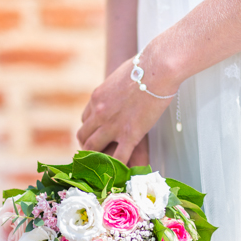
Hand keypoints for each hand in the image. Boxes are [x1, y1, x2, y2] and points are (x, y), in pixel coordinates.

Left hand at [77, 50, 177, 164]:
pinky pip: (118, 158)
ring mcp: (112, 125)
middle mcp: (99, 113)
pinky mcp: (129, 134)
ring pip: (92, 149)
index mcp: (97, 98)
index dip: (91, 130)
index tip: (98, 135)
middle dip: (88, 147)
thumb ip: (115, 90)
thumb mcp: (119, 77)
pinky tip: (120, 172)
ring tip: (103, 166)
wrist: (157, 69)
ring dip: (97, 158)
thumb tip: (121, 91)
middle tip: (98, 154)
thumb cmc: (145, 67)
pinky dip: (116, 168)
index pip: (85, 120)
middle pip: (84, 136)